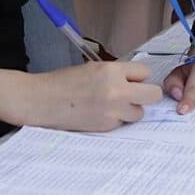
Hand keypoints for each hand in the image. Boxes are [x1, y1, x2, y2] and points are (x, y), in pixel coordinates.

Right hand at [25, 61, 162, 131]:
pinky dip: (116, 119)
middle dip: (147, 94)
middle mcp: (116, 91)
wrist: (41, 101)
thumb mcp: (94, 68)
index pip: (146, 73)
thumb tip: (137, 79)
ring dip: (131, 109)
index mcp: (112, 71)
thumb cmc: (64, 82)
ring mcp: (112, 111)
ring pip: (140, 112)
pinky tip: (101, 113)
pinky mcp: (106, 127)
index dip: (139, 77)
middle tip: (136, 94)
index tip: (133, 79)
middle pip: (153, 95)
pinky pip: (123, 123)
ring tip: (114, 105)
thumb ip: (117, 73)